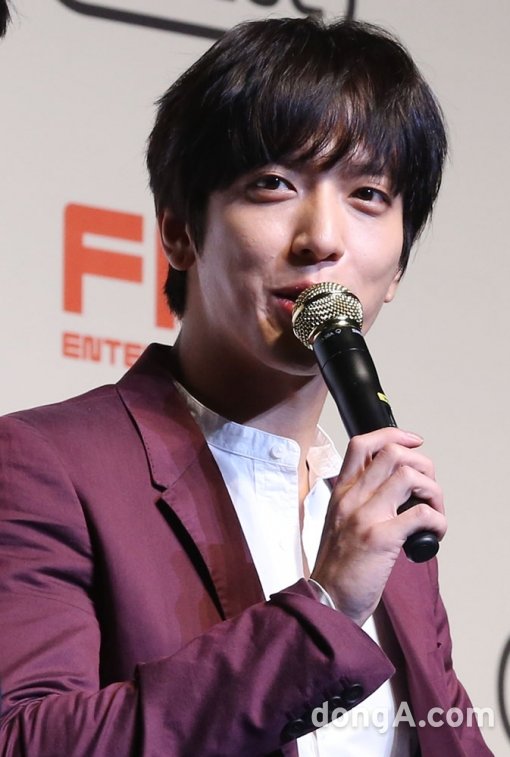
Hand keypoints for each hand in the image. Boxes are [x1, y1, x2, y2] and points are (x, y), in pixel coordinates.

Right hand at [310, 428, 445, 625]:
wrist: (326, 601)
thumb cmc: (338, 566)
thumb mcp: (339, 521)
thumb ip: (360, 500)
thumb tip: (397, 488)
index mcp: (342, 493)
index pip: (363, 444)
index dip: (393, 434)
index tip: (413, 442)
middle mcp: (351, 498)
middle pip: (392, 453)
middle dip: (423, 464)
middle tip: (428, 488)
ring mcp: (365, 516)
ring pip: (409, 475)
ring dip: (433, 491)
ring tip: (434, 511)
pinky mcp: (381, 538)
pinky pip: (421, 514)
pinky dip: (438, 520)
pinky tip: (434, 534)